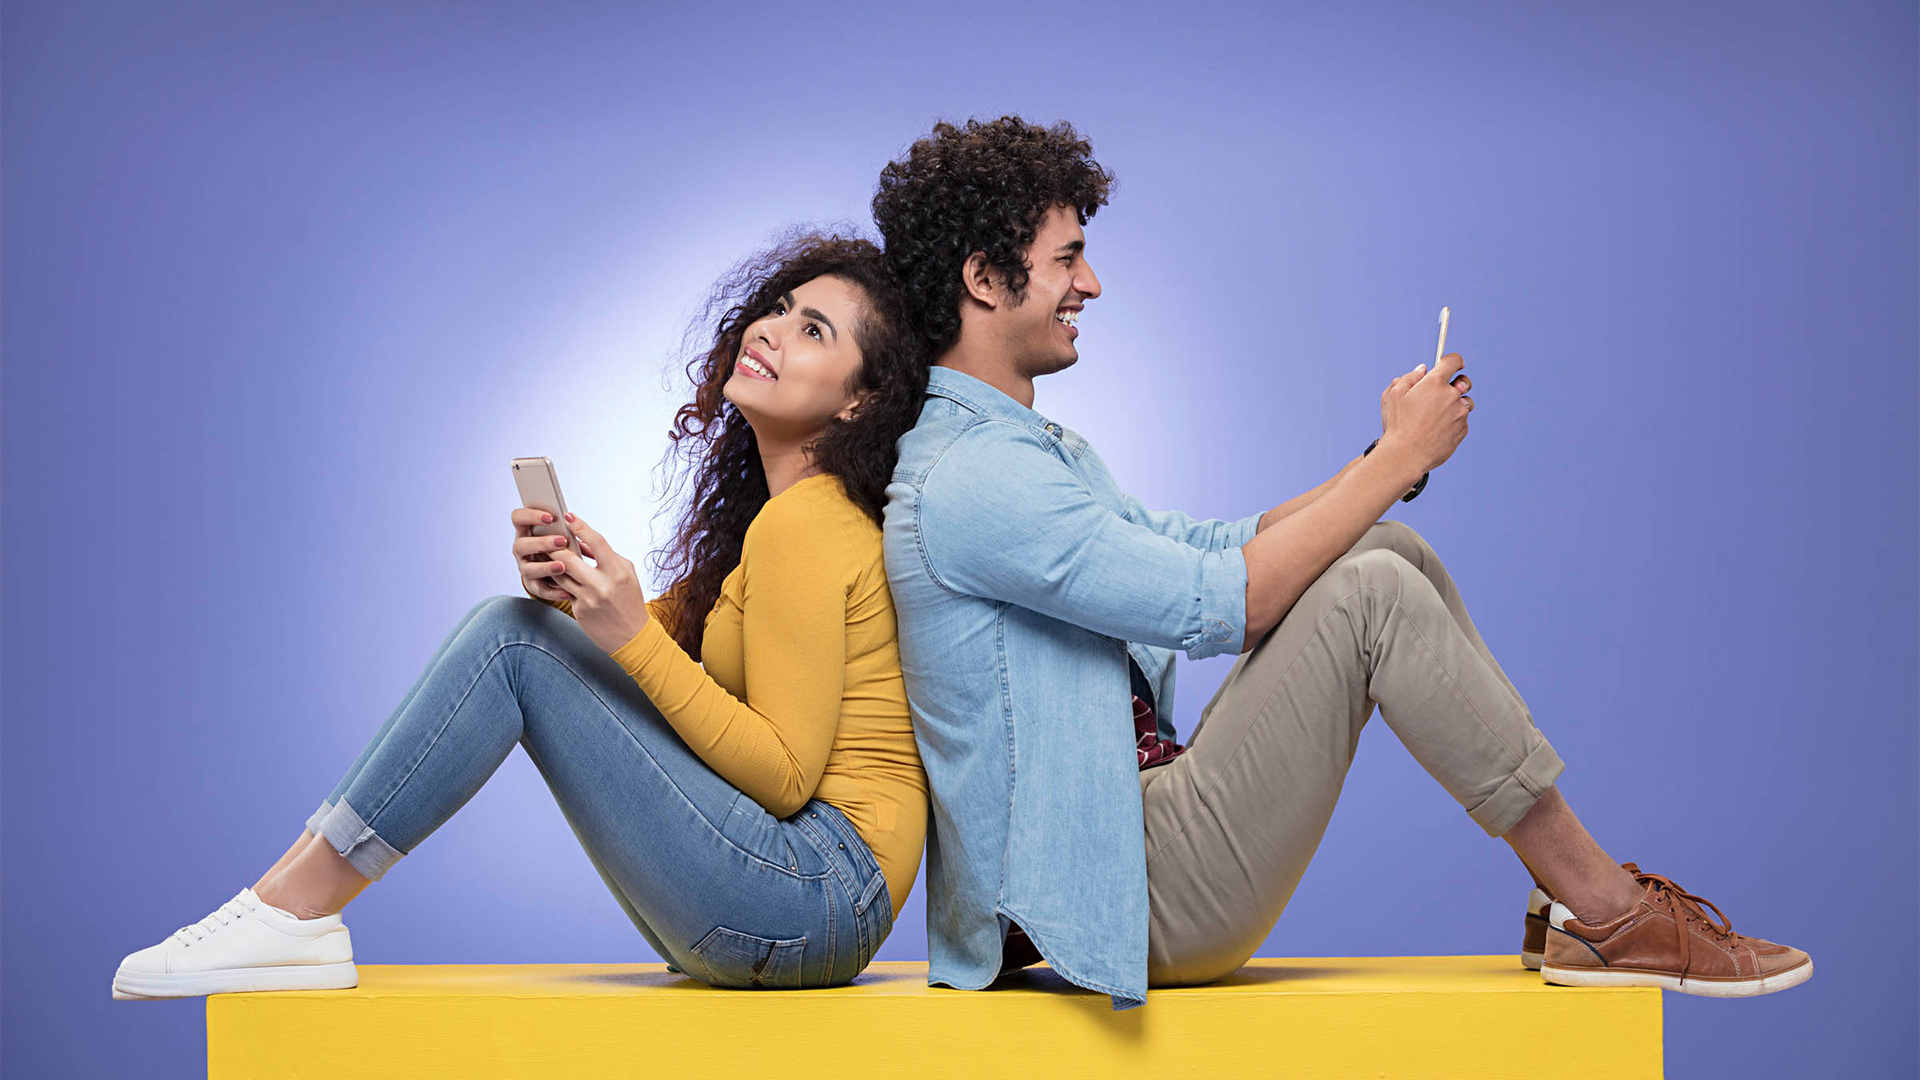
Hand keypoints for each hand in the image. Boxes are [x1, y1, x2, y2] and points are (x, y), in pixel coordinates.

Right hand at [511, 507, 575, 603]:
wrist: (557, 572)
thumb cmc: (560, 546)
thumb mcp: (561, 534)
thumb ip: (564, 529)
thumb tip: (576, 521)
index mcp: (526, 532)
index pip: (518, 518)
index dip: (530, 516)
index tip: (550, 517)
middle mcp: (522, 550)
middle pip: (521, 545)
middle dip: (541, 543)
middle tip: (562, 541)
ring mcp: (525, 568)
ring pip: (528, 569)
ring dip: (545, 567)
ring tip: (562, 566)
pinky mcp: (533, 585)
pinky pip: (541, 590)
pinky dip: (554, 592)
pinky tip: (567, 591)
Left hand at [546, 512, 652, 655]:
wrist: (632, 636)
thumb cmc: (630, 599)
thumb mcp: (626, 573)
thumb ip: (606, 556)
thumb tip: (583, 542)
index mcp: (618, 572)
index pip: (596, 542)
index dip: (580, 527)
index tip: (568, 516)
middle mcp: (602, 585)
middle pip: (568, 558)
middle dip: (556, 546)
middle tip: (549, 536)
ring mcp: (588, 599)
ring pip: (560, 574)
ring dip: (552, 563)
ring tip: (547, 551)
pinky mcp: (578, 611)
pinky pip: (563, 590)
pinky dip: (559, 580)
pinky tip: (555, 573)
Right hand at [1380, 352, 1473, 472]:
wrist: (1406, 455)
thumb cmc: (1397, 424)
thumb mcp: (1393, 395)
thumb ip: (1409, 378)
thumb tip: (1423, 370)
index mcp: (1435, 382)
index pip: (1453, 361)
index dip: (1454, 360)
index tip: (1455, 363)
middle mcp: (1451, 396)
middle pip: (1465, 381)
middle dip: (1459, 382)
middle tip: (1447, 390)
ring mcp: (1459, 414)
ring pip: (1466, 403)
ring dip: (1457, 404)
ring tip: (1439, 415)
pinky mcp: (1462, 430)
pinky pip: (1462, 421)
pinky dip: (1454, 422)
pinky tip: (1437, 430)